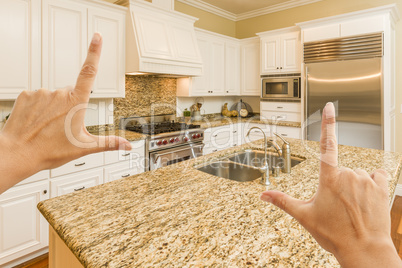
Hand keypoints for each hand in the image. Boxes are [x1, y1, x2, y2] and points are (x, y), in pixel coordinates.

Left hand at [0, 33, 130, 193]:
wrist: (19, 153)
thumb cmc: (49, 150)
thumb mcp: (84, 147)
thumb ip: (109, 143)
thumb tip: (127, 144)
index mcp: (76, 102)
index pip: (89, 72)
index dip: (94, 52)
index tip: (97, 38)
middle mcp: (59, 93)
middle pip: (71, 92)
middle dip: (71, 104)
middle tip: (64, 125)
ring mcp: (41, 93)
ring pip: (54, 95)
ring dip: (54, 107)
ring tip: (49, 126)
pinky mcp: (26, 95)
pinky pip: (38, 97)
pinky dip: (40, 107)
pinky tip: (38, 120)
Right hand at [260, 103, 400, 266]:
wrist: (364, 250)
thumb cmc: (334, 234)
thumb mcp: (304, 216)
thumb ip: (282, 201)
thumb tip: (263, 194)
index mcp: (328, 178)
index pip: (326, 143)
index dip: (327, 123)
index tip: (329, 106)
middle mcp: (348, 174)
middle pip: (339, 169)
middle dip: (336, 183)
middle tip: (336, 206)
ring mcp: (366, 180)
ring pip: (356, 174)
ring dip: (353, 185)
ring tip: (351, 207)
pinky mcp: (381, 187)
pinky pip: (376, 176)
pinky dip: (371, 183)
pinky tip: (367, 198)